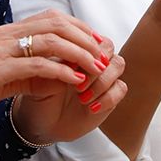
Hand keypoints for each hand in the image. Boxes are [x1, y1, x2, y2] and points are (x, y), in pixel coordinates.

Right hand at [0, 9, 115, 125]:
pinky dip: (61, 70)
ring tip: (96, 68)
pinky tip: (76, 80)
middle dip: (86, 38)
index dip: (79, 28)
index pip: (52, 19)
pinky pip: (37, 64)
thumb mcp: (1, 74)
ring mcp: (1, 49)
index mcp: (8, 32)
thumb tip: (58, 73)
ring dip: (80, 53)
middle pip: (58, 23)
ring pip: (52, 40)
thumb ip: (27, 69)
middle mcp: (7, 34)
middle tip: (103, 55)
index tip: (97, 44)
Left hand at [13, 34, 127, 145]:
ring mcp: (103, 76)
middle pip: (108, 47)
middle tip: (77, 82)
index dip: (83, 50)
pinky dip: (107, 97)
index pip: (88, 36)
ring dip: (101, 80)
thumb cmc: (39, 97)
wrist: (42, 124)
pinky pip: (121, 88)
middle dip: (93, 64)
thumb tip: (71, 61)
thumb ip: (56, 65)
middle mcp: (91, 59)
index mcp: (75, 48)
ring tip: (81, 97)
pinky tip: (90, 107)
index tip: (68, 66)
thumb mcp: (40, 79)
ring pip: (118, 64)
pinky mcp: (111, 94)